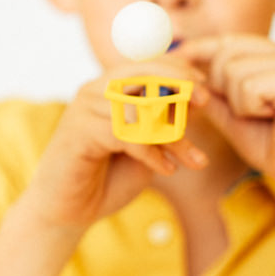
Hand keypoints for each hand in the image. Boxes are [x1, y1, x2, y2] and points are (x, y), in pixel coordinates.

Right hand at [28, 62, 209, 230]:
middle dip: (178, 83)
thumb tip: (196, 98)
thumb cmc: (108, 176)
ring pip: (140, 108)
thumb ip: (163, 121)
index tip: (204, 88)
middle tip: (204, 101)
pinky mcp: (78, 131)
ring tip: (190, 159)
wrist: (70, 211)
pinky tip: (166, 170)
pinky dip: (151, 152)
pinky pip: (126, 133)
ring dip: (173, 135)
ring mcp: (84, 109)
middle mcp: (94, 90)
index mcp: (109, 87)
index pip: (147, 64)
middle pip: (142, 73)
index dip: (179, 70)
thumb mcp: (146, 144)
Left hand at [182, 35, 274, 275]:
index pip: (229, 41)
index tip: (176, 58)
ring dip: (238, 103)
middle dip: (222, 88)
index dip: (200, 50)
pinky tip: (274, 119)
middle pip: (225, 54)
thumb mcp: (232, 113)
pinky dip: (251, 109)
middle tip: (249, 113)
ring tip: (264, 117)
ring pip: (233, 70)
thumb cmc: (273, 145)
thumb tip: (179, 71)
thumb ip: (211, 91)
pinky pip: (250, 86)